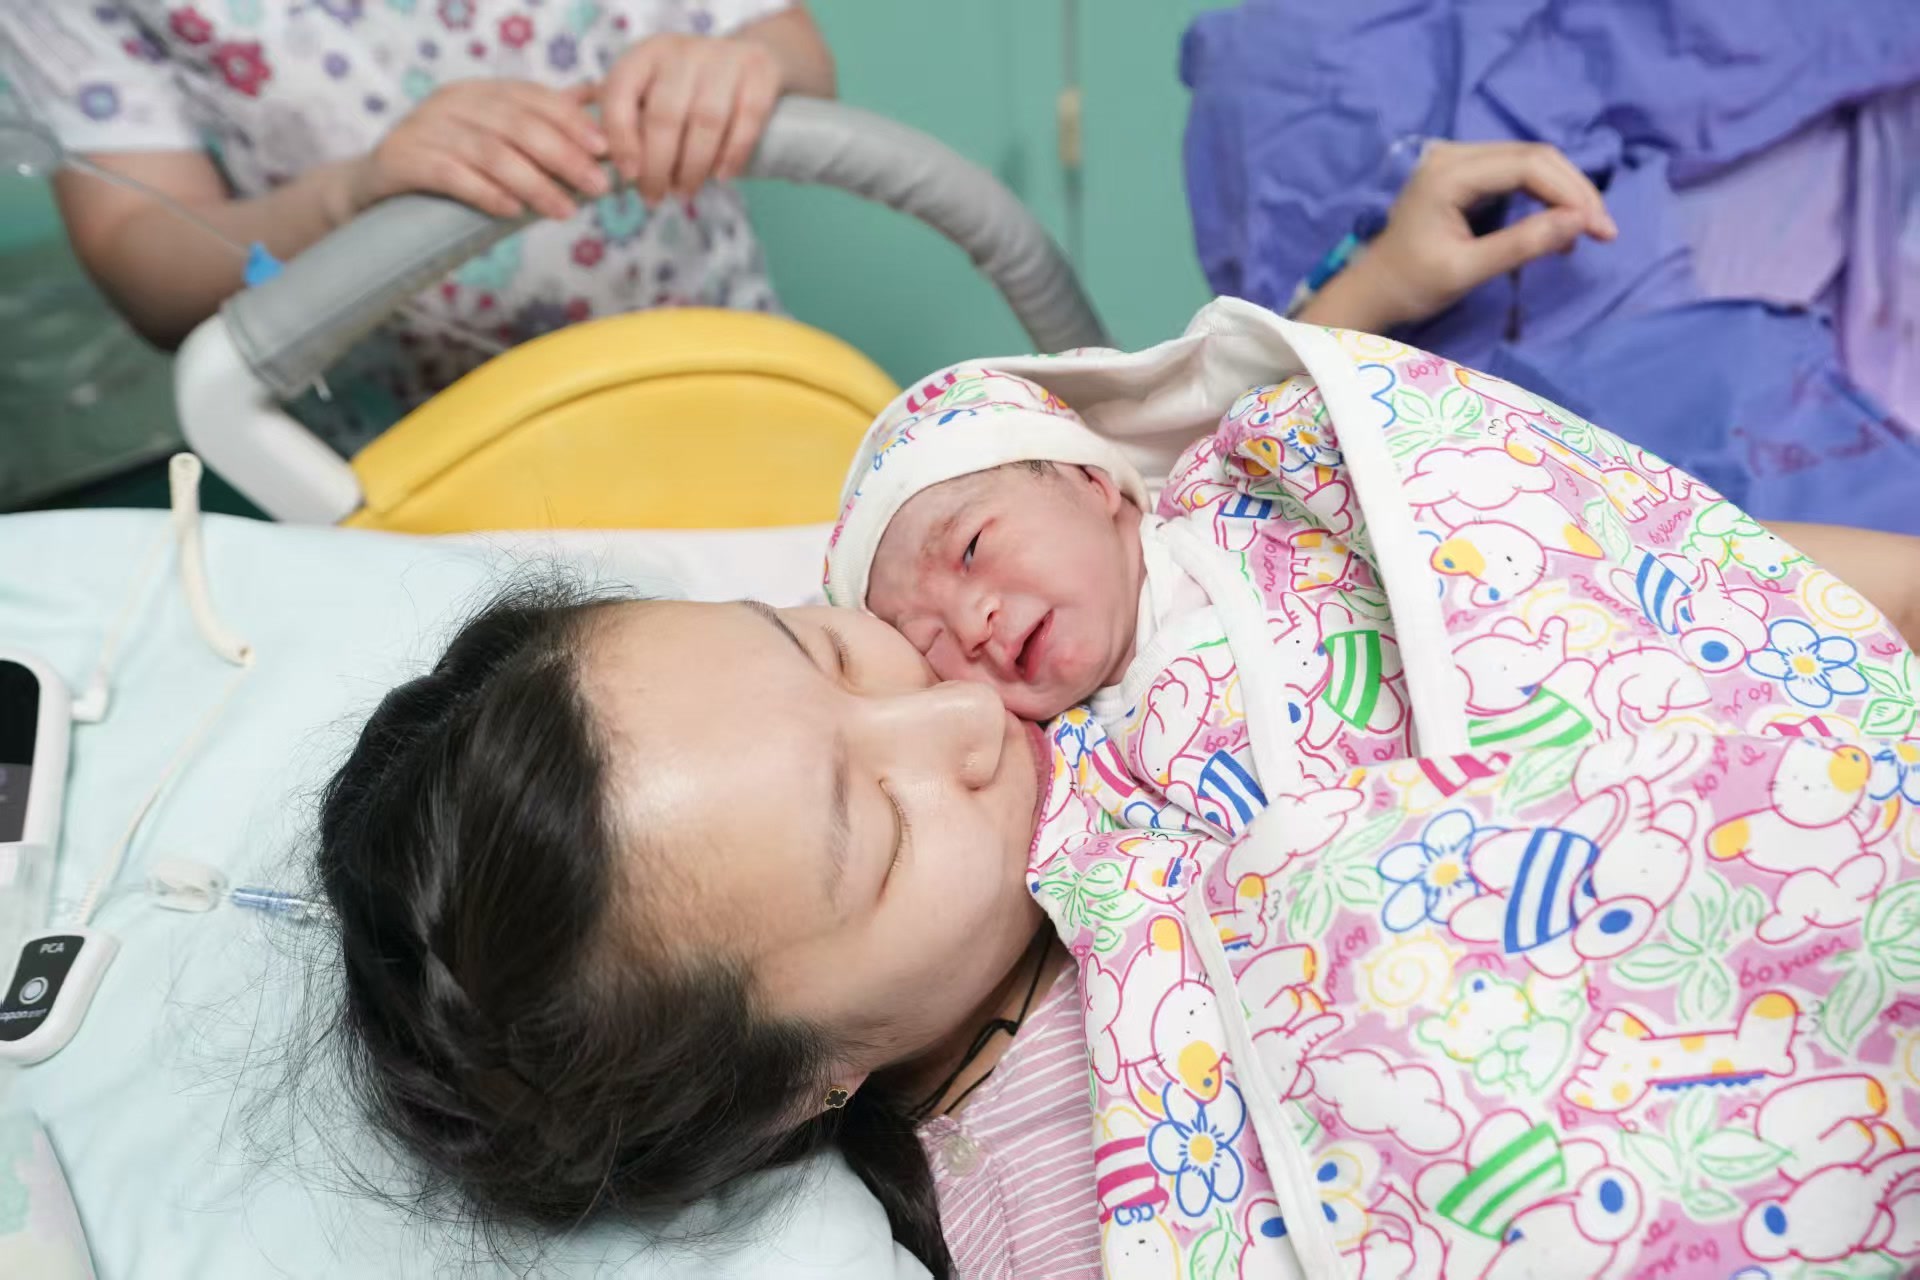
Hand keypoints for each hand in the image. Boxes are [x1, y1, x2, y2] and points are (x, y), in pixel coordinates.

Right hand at [348, 80, 609, 220]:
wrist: (373, 191)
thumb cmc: (448, 169)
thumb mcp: (494, 141)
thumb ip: (541, 126)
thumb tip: (599, 107)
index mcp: (478, 92)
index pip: (533, 97)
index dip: (573, 121)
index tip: (606, 149)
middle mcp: (451, 102)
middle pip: (518, 125)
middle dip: (565, 156)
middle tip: (597, 187)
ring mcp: (423, 127)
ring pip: (491, 153)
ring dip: (535, 184)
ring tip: (565, 212)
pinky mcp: (401, 159)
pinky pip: (452, 175)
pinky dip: (487, 194)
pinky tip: (514, 213)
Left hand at [599, 33, 782, 204]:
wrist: (747, 60)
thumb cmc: (689, 90)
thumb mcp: (653, 93)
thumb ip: (631, 126)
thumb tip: (619, 174)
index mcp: (644, 55)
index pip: (620, 94)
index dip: (621, 139)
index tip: (629, 176)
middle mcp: (681, 52)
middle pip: (665, 115)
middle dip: (657, 166)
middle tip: (656, 196)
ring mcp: (723, 58)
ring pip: (706, 121)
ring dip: (693, 167)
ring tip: (686, 192)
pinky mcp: (759, 71)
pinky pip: (747, 119)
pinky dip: (733, 154)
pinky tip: (721, 176)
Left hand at [1341, 140, 1617, 330]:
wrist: (1372, 290)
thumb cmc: (1411, 285)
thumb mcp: (1466, 271)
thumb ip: (1521, 244)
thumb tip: (1579, 222)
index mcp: (1449, 173)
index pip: (1528, 165)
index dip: (1571, 192)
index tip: (1601, 229)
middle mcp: (1454, 155)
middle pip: (1535, 157)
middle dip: (1575, 191)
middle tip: (1603, 232)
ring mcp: (1458, 160)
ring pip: (1530, 162)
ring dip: (1564, 193)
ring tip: (1586, 233)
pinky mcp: (1465, 173)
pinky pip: (1517, 173)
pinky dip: (1544, 195)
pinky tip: (1559, 225)